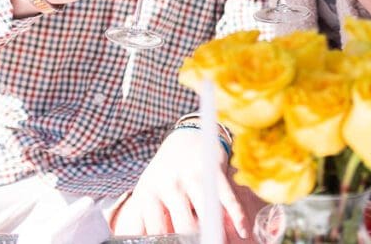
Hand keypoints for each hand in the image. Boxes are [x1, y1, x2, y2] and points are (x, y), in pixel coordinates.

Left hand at [113, 129, 254, 241]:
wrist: (186, 138)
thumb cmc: (166, 174)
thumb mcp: (148, 193)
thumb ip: (141, 221)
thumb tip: (129, 241)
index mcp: (148, 192)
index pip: (156, 229)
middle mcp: (168, 183)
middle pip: (183, 225)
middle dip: (193, 242)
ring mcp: (192, 175)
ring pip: (206, 213)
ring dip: (216, 232)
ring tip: (220, 243)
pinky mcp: (213, 168)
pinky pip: (227, 197)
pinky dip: (237, 216)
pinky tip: (242, 230)